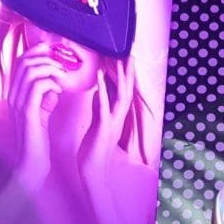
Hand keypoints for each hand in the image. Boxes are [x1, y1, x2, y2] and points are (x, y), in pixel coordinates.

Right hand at [7, 43, 64, 186]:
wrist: (32, 162)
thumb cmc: (38, 139)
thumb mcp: (41, 113)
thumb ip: (45, 97)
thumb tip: (54, 84)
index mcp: (15, 93)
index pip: (20, 62)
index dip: (36, 51)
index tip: (54, 50)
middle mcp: (13, 95)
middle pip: (24, 61)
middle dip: (45, 56)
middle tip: (62, 63)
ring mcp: (18, 103)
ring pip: (30, 71)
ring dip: (51, 68)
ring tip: (64, 75)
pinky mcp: (27, 112)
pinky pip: (37, 87)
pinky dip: (51, 82)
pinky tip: (60, 89)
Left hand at [81, 57, 135, 176]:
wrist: (92, 170)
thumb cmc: (93, 149)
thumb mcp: (97, 123)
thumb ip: (98, 107)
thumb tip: (98, 91)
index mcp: (116, 116)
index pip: (123, 91)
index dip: (125, 75)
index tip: (125, 57)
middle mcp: (118, 117)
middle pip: (127, 90)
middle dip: (129, 72)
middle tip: (131, 53)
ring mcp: (113, 122)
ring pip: (121, 96)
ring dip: (122, 78)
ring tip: (121, 61)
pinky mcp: (104, 127)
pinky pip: (104, 107)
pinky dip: (103, 92)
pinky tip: (99, 79)